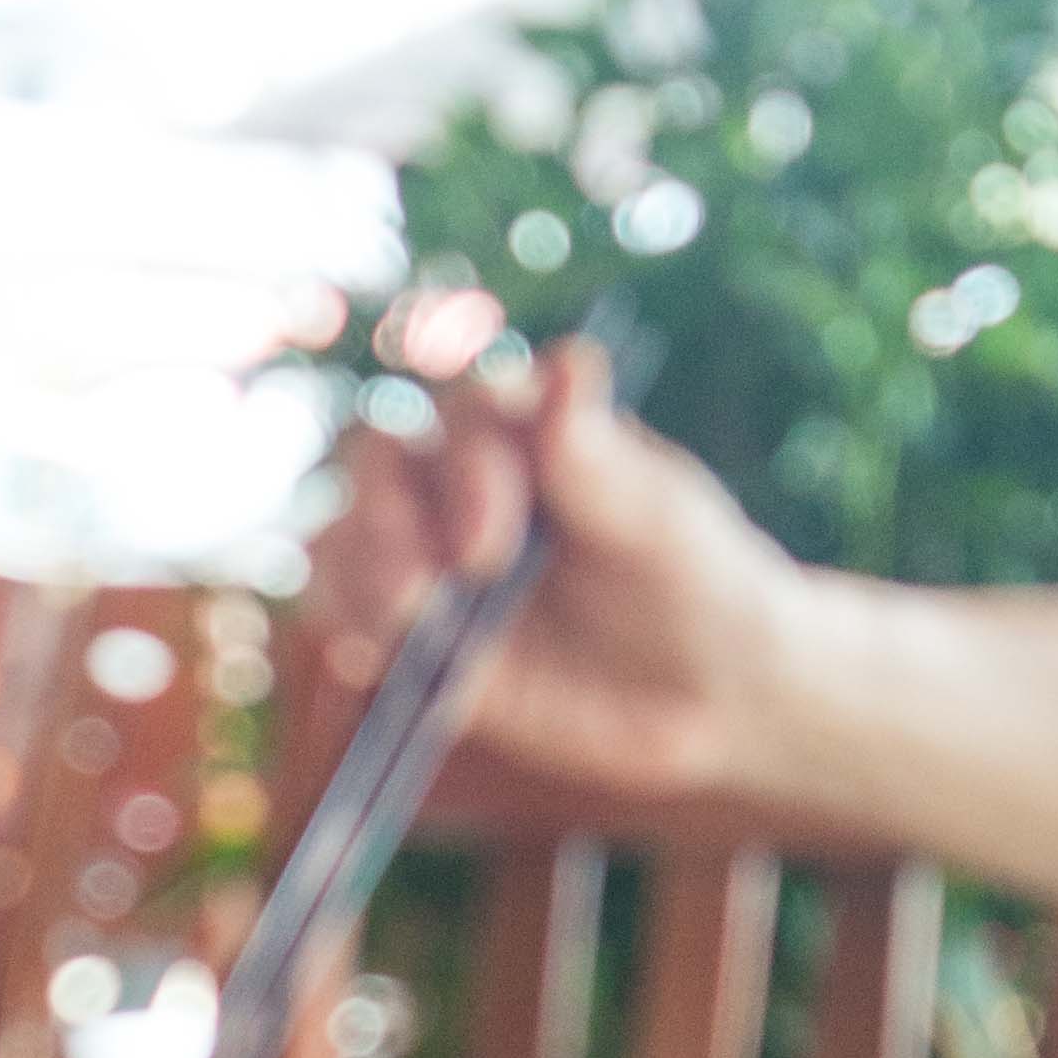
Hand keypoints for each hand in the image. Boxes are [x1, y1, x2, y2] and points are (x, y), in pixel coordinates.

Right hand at [308, 339, 815, 839]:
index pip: (465, 414)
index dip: (462, 471)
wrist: (712, 695)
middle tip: (423, 591)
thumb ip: (598, 461)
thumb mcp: (661, 528)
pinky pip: (345, 607)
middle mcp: (468, 478)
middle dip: (385, 520)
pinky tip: (371, 654)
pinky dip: (345, 623)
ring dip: (357, 572)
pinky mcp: (415, 626)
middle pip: (378, 460)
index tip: (491, 550)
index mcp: (530, 430)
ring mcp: (434, 551)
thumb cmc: (700, 584)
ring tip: (400, 625)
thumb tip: (569, 363)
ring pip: (347, 530)